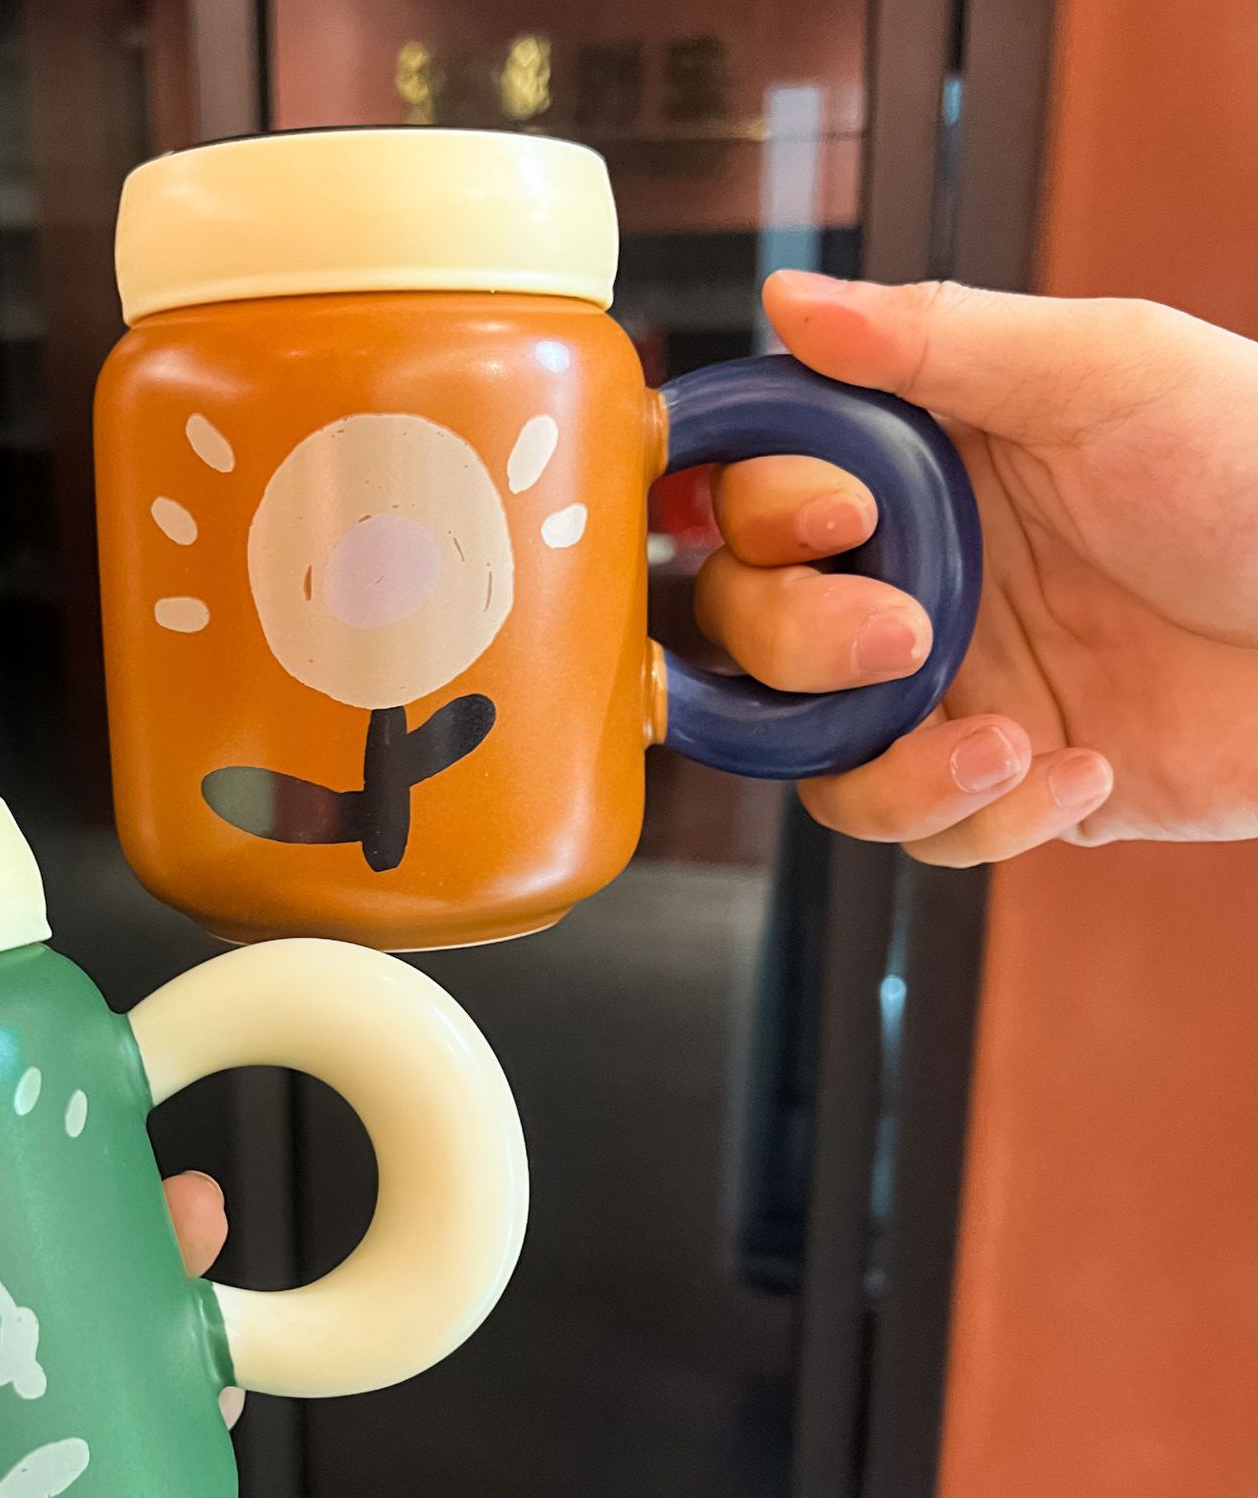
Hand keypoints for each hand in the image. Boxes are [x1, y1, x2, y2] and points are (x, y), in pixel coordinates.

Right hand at [699, 271, 1257, 863]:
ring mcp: (948, 692)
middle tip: (909, 638)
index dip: (758, 515)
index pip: (755, 496)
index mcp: (920, 469)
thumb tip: (793, 302)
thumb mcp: (1108, 374)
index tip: (836, 518)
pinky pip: (919, 835)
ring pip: (812, 759)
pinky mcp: (1001, 784)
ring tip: (1005, 743)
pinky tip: (1083, 769)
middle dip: (804, 645)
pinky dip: (983, 820)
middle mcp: (913, 579)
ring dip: (885, 769)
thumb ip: (938, 339)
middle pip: (750, 633)